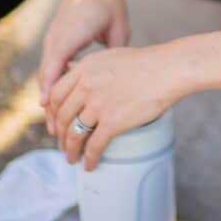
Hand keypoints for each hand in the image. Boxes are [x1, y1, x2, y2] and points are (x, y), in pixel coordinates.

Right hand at [38, 0, 130, 129]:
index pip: (56, 61)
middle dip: (49, 102)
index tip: (48, 106)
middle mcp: (57, 35)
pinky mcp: (55, 40)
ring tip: (56, 124)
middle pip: (47, 73)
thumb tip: (120, 83)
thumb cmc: (110, 4)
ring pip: (47, 72)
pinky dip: (53, 84)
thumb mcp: (118, 27)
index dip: (51, 85)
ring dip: (50, 96)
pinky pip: (50, 66)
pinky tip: (60, 103)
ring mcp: (53, 37)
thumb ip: (115, 54)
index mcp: (73, 31)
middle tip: (55, 130)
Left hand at [47, 43, 186, 170]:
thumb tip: (75, 71)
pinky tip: (90, 164)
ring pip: (74, 133)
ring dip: (71, 150)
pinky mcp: (113, 121)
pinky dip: (89, 158)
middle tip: (64, 145)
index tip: (57, 123)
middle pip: (62, 116)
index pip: (56, 94)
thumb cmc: (146, 62)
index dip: (53, 113)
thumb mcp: (110, 56)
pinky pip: (94, 145)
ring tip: (72, 158)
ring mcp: (98, 104)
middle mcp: (86, 85)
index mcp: (84, 69)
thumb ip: (90, 67)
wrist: (168, 69)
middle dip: (60, 135)